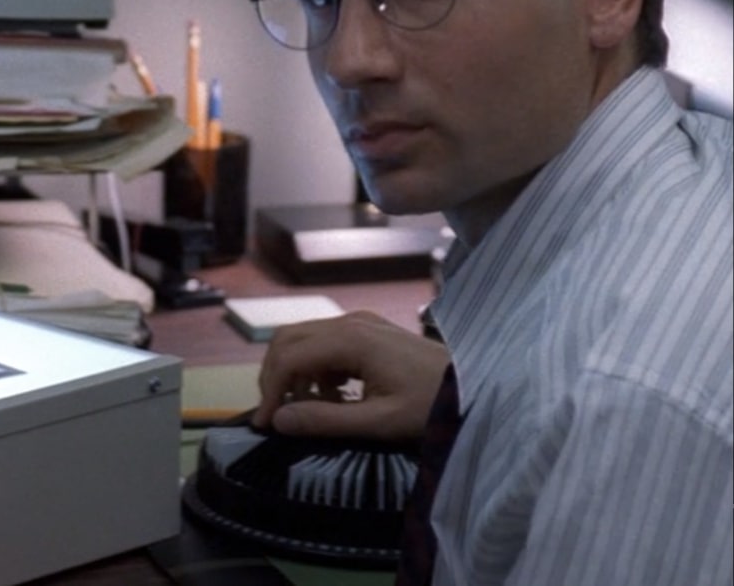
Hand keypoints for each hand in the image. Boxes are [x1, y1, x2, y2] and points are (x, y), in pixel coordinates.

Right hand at [252, 310, 448, 441]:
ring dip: (295, 372)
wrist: (480, 387)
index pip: (289, 357)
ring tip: (310, 408)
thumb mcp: (380, 422)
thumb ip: (327, 420)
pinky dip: (315, 368)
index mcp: (351, 340)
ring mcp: (360, 322)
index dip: (271, 390)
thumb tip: (280, 421)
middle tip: (277, 414)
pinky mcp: (369, 330)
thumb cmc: (432, 406)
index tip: (267, 424)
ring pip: (304, 338)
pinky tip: (334, 395)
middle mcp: (350, 322)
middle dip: (275, 376)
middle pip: (288, 339)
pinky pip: (324, 342)